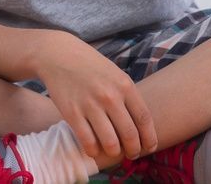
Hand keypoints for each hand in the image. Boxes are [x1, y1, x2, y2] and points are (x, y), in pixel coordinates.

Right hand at [36, 32, 156, 159]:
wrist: (59, 55)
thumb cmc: (91, 66)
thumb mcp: (116, 75)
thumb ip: (128, 96)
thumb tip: (141, 124)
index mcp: (125, 85)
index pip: (144, 118)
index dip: (149, 138)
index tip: (150, 147)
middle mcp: (110, 96)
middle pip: (129, 133)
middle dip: (134, 150)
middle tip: (132, 154)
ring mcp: (90, 105)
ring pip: (110, 142)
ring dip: (114, 153)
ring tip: (114, 152)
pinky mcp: (72, 113)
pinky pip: (87, 141)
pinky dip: (93, 150)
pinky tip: (94, 150)